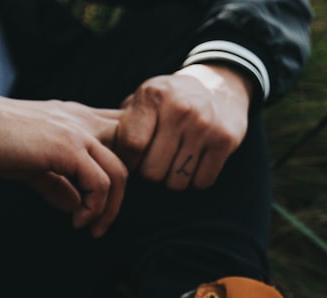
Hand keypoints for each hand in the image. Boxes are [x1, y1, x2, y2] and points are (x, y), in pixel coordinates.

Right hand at [0, 84, 126, 236]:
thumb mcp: (36, 165)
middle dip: (120, 198)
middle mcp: (86, 121)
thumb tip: (75, 207)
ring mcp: (79, 132)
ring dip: (109, 209)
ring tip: (88, 227)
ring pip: (119, 174)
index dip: (123, 170)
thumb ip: (59, 184)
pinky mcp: (68, 148)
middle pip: (129, 158)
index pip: (123, 139)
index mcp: (80, 120)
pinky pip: (99, 183)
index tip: (105, 200)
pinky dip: (93, 208)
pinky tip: (77, 219)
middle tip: (100, 224)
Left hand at [115, 63, 252, 190]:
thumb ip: (122, 122)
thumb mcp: (145, 98)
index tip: (134, 158)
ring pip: (176, 182)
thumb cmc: (170, 101)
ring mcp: (204, 125)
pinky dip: (195, 180)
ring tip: (175, 162)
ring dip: (173, 180)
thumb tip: (101, 154)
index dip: (130, 161)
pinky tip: (194, 164)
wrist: (220, 86)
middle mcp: (179, 109)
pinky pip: (201, 182)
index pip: (132, 146)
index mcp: (153, 96)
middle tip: (156, 162)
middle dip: (150, 173)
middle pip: (152, 171)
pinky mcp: (225, 140)